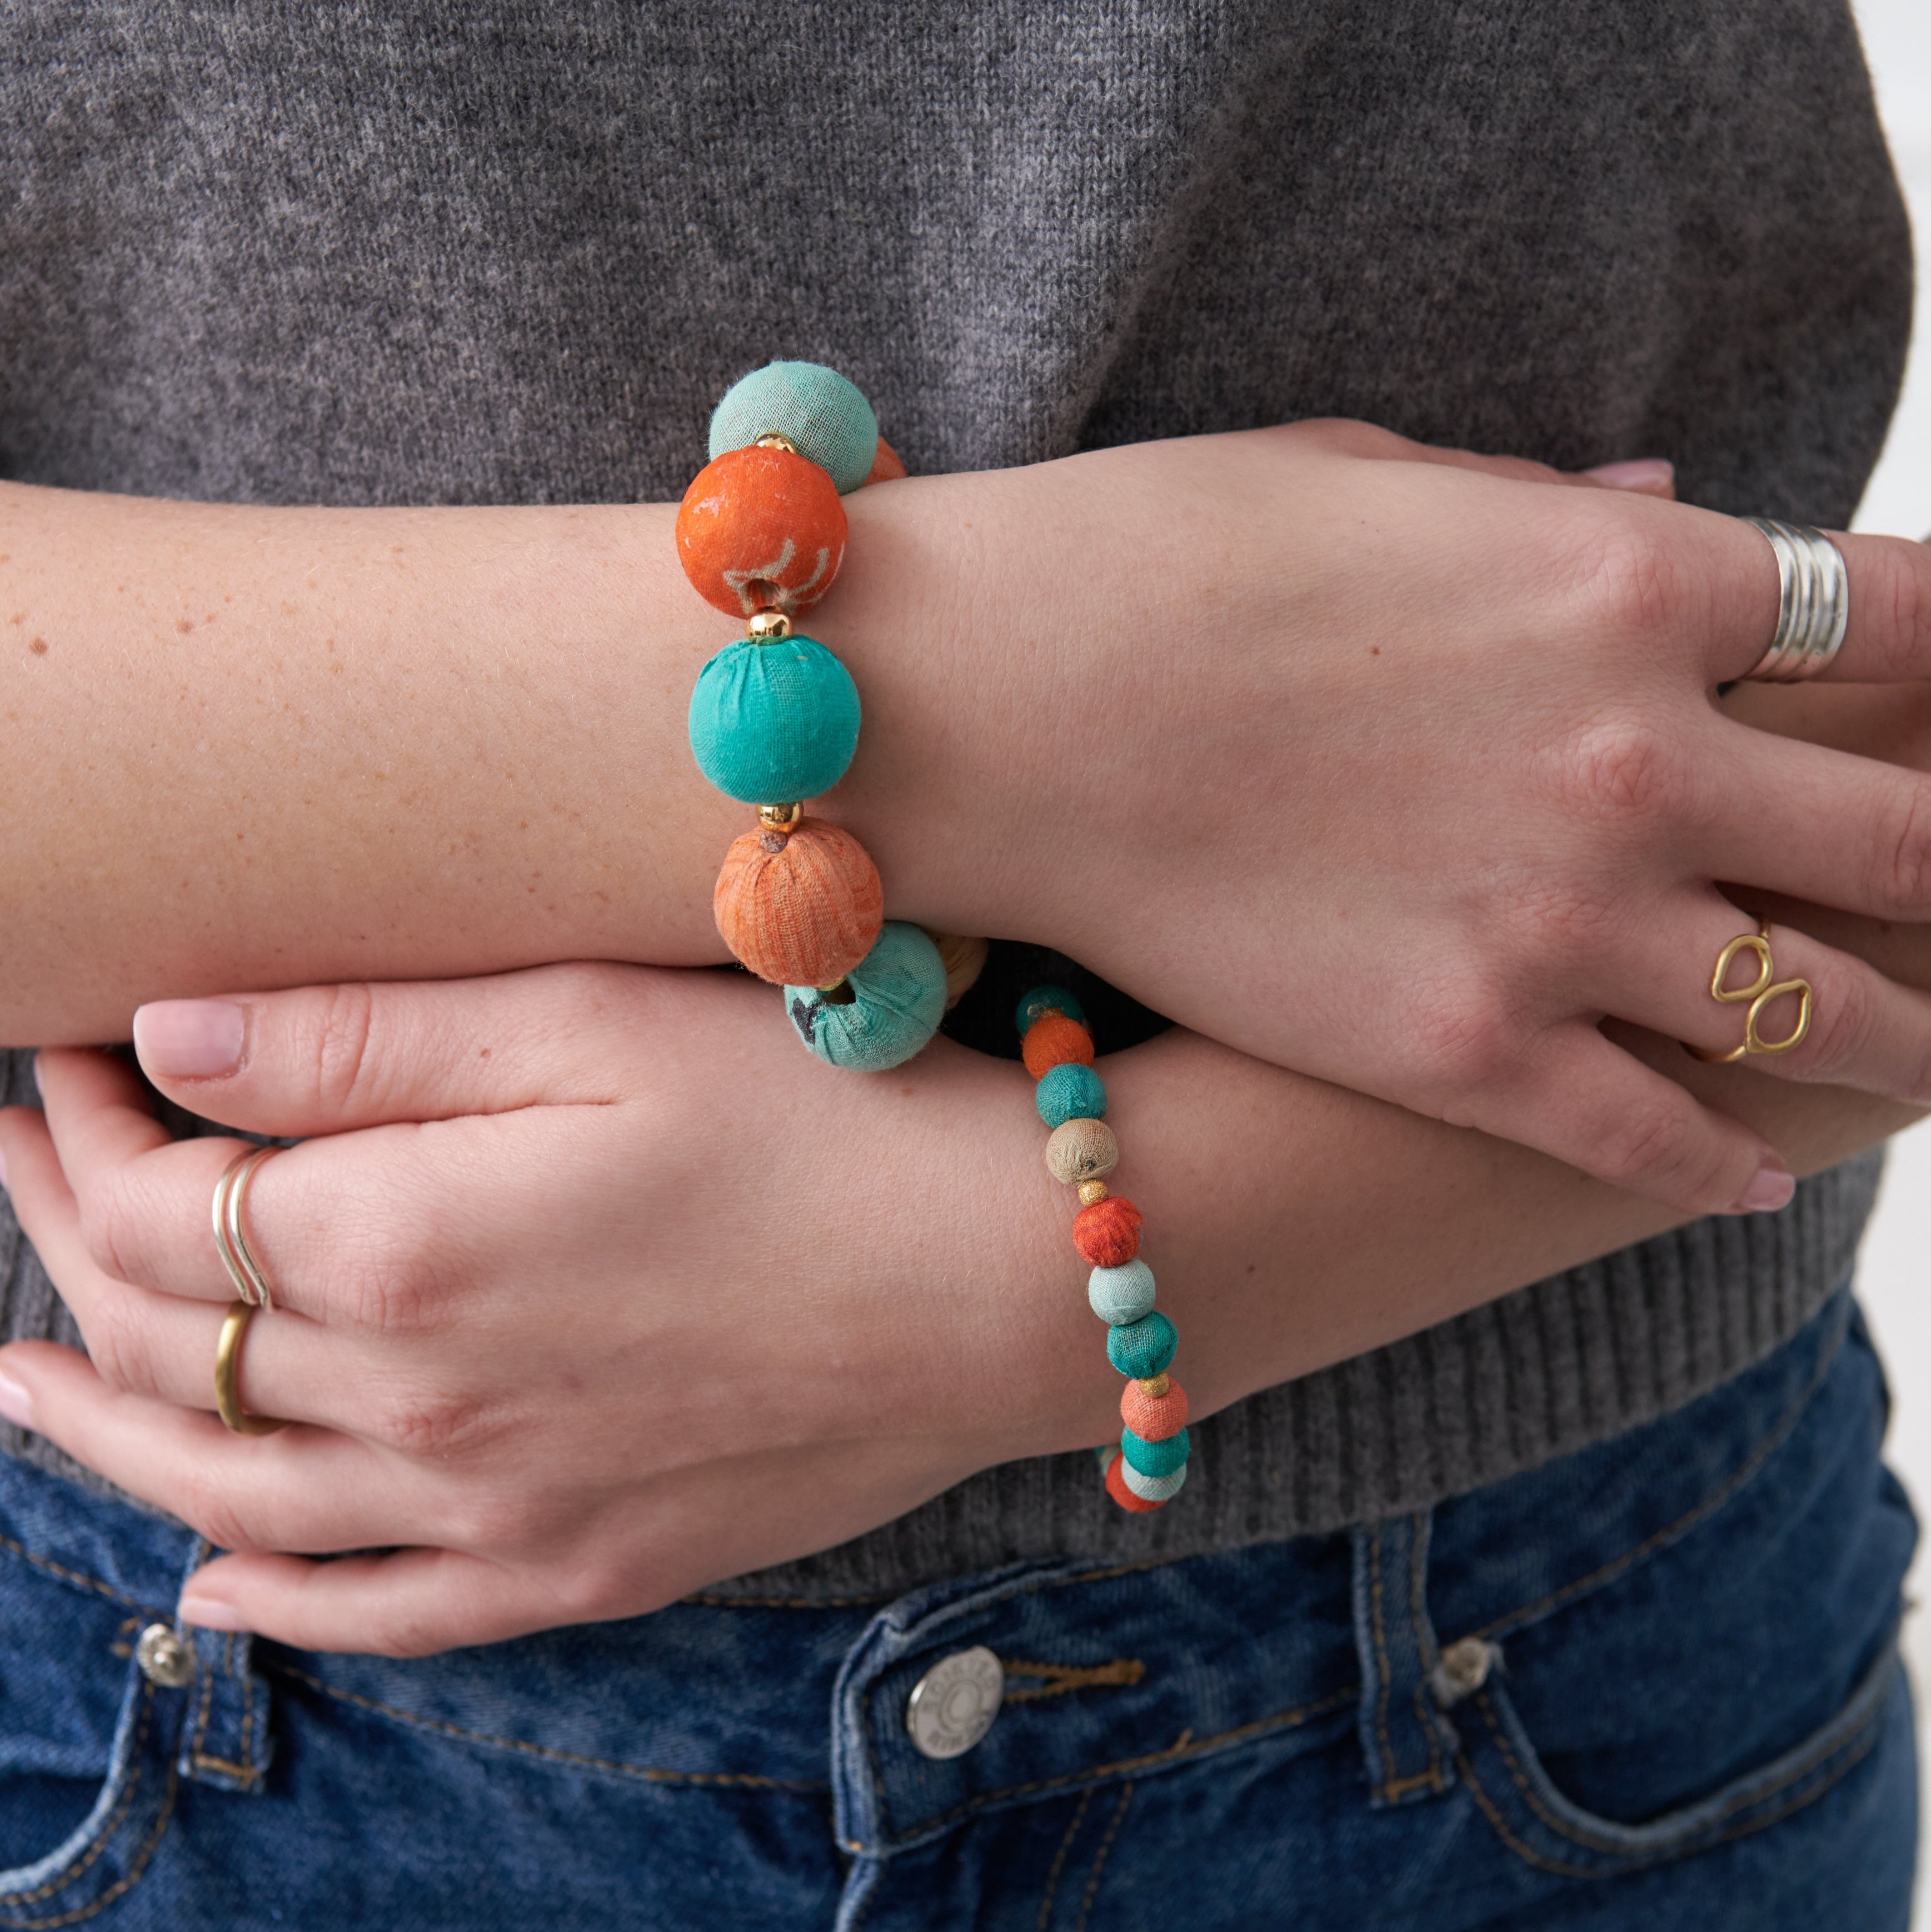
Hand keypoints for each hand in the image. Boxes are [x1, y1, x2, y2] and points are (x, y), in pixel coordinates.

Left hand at [0, 966, 1113, 1652]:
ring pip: (224, 1495)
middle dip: (65, 1245)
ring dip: (100, 1433)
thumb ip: (364, 1041)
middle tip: (34, 1166)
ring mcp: (498, 1512)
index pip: (157, 1207)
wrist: (1006, 1280)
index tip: (77, 1057)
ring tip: (23, 1383)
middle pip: (163, 1349)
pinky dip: (269, 1596)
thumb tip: (164, 1038)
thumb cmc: (822, 1116)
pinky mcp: (582, 1567)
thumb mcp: (597, 1021)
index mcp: (404, 1250)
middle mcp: (419, 1408)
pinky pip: (375, 1612)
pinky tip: (209, 1577)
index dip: (86, 1128)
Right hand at [836, 424, 1930, 1215]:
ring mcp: (1561, 921)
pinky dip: (1722, 1158)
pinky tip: (1750, 1169)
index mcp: (1635, 580)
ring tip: (1929, 1052)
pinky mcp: (1462, 1054)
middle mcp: (1641, 758)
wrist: (988, 705)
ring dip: (1904, 1031)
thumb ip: (1557, 511)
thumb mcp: (1377, 478)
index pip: (1915, 616)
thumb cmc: (1155, 555)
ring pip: (1826, 1009)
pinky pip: (1659, 1137)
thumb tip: (1674, 512)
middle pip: (1919, 836)